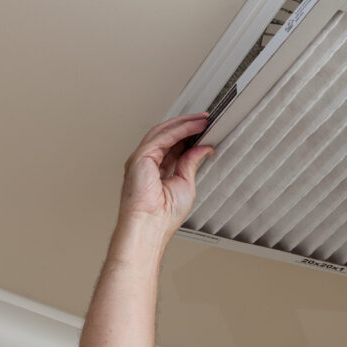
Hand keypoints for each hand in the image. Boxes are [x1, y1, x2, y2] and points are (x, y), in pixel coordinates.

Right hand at [119, 112, 214, 236]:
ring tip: (203, 120)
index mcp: (155, 171)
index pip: (173, 146)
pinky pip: (163, 137)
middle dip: (187, 125)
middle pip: (167, 135)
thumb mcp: (185, 183)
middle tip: (205, 119)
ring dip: (185, 123)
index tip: (204, 129)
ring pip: (163, 132)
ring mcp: (141, 159)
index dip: (188, 135)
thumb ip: (191, 163)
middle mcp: (146, 163)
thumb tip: (203, 148)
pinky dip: (180, 129)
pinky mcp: (140, 157)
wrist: (150, 227)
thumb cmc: (163, 217)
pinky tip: (194, 126)